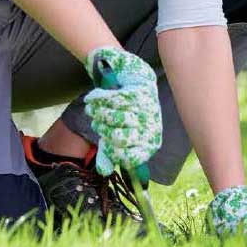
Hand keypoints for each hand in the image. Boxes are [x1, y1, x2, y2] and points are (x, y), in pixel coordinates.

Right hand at [83, 46, 161, 176]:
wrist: (130, 74)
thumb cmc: (123, 109)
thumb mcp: (118, 132)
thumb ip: (110, 152)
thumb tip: (104, 172)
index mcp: (149, 142)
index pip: (130, 158)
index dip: (112, 151)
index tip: (105, 140)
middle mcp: (151, 127)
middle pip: (118, 137)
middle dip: (102, 128)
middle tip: (97, 121)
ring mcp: (148, 109)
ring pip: (115, 117)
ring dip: (98, 112)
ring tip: (95, 108)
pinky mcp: (142, 90)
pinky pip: (114, 100)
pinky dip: (99, 98)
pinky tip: (94, 97)